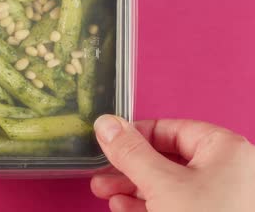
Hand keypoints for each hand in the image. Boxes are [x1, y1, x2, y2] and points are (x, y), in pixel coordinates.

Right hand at [91, 115, 254, 211]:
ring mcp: (219, 200)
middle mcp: (226, 171)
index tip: (108, 141)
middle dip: (127, 167)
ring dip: (131, 187)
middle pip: (165, 158)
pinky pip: (174, 205)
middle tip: (101, 170)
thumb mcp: (161, 184)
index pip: (170, 128)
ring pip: (166, 184)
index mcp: (224, 150)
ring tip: (103, 192)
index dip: (135, 134)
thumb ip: (131, 152)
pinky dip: (146, 205)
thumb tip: (107, 124)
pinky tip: (122, 208)